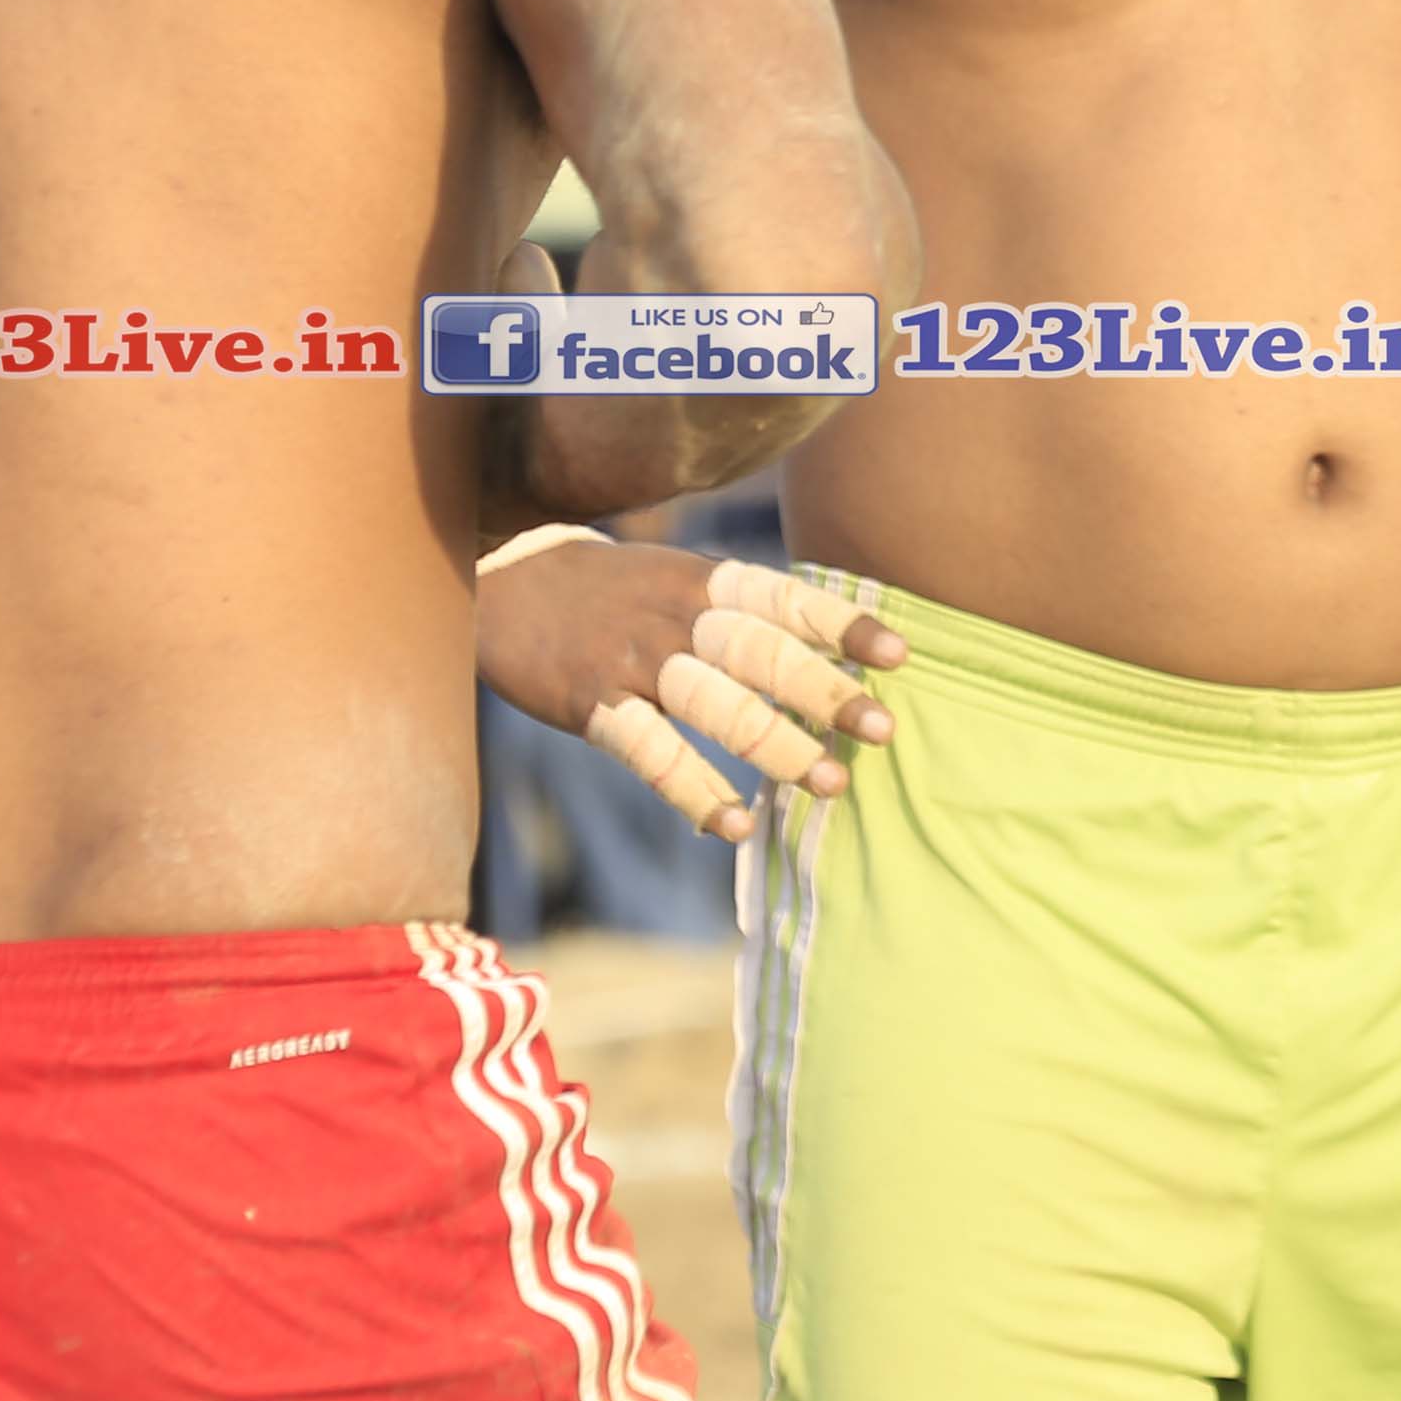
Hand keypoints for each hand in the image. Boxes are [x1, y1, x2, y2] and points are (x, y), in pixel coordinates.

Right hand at [479, 536, 901, 843]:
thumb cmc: (615, 591)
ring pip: (717, 706)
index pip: (785, 598)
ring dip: (777, 748)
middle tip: (880, 731)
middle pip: (762, 654)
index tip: (897, 655)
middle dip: (825, 693)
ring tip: (829, 784)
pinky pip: (650, 754)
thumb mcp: (680, 578)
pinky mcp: (592, 705)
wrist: (502, 576)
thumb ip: (744, 614)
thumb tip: (831, 656)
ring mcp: (634, 662)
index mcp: (705, 582)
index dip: (843, 625)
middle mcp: (677, 618)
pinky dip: (695, 792)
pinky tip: (734, 824)